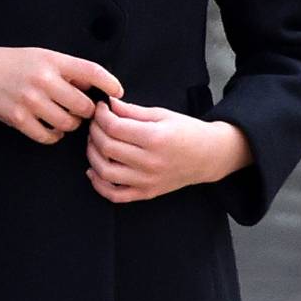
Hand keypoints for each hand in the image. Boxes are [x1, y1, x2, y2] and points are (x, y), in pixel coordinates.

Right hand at [0, 45, 122, 144]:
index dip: (109, 83)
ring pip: (68, 123)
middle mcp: (42, 80)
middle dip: (86, 111)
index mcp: (52, 61)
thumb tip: (96, 86)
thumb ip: (68, 70)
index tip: (118, 92)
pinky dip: (54, 135)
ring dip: (71, 124)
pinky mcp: (18, 119)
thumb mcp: (43, 56)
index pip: (91, 71)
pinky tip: (51, 128)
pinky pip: (48, 136)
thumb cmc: (14, 64)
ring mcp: (30, 101)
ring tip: (65, 117)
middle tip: (82, 110)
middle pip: (83, 105)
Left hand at [86, 96, 251, 202]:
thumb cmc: (187, 132)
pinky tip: (95, 171)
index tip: (100, 109)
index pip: (114, 127)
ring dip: (92, 156)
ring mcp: (147, 180)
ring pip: (105, 172)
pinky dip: (99, 185)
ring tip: (95, 143)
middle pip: (107, 147)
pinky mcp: (146, 193)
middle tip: (96, 123)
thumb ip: (133, 111)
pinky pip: (115, 195)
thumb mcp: (162, 115)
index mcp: (155, 138)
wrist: (208, 156)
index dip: (101, 116)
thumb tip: (109, 105)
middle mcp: (150, 162)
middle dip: (95, 132)